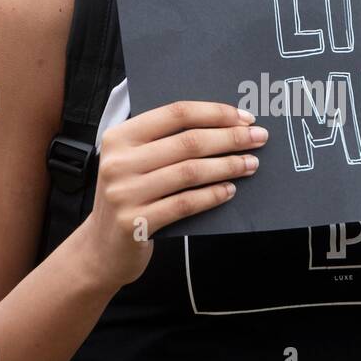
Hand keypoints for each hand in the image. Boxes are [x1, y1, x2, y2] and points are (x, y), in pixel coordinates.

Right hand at [80, 100, 267, 288]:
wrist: (101, 248)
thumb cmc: (128, 198)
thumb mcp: (134, 162)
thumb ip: (164, 142)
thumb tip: (222, 126)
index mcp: (120, 137)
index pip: (175, 113)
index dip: (214, 113)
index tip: (244, 118)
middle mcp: (119, 162)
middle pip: (188, 142)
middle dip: (230, 139)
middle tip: (259, 138)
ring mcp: (125, 193)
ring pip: (190, 172)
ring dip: (227, 166)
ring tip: (250, 164)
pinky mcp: (135, 223)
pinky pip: (185, 204)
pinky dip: (212, 196)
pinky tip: (230, 190)